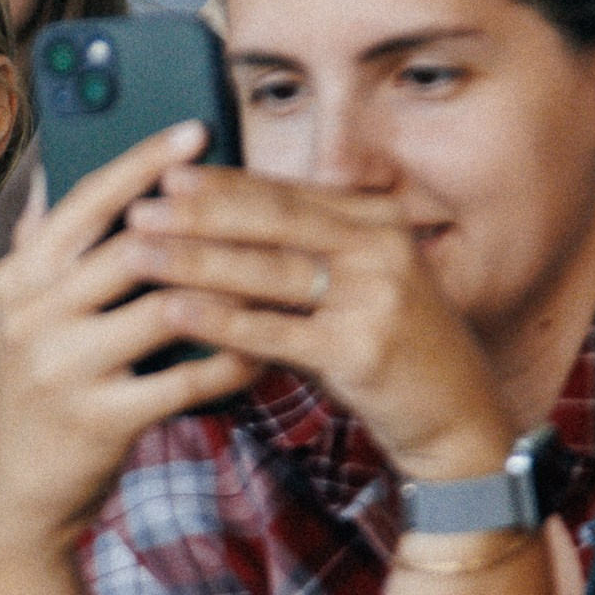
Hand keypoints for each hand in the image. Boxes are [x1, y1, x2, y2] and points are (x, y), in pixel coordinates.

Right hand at [0, 123, 259, 558]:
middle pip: (135, 248)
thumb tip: (73, 177)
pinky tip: (265, 349)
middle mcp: (34, 315)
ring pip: (168, 309)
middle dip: (207, 225)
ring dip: (230, 292)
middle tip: (267, 207)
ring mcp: (64, 368)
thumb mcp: (29, 312)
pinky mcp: (100, 419)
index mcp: (20, 277)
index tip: (196, 131)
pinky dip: (232, 361)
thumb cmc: (43, 386)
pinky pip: (186, 380)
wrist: (22, 486)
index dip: (144, 163)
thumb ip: (51, 251)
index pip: (88, 202)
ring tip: (278, 277)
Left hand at [122, 165, 510, 480]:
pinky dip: (222, 320)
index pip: (287, 194)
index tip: (163, 174)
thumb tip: (219, 224)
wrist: (457, 420)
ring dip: (196, 260)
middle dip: (200, 212)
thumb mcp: (358, 287)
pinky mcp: (363, 349)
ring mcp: (376, 297)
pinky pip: (277, 330)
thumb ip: (303, 256)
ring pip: (270, 271)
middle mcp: (382, 249)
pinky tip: (176, 311)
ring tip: (137, 253)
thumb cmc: (392, 351)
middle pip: (274, 220)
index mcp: (378, 223)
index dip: (223, 183)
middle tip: (138, 206)